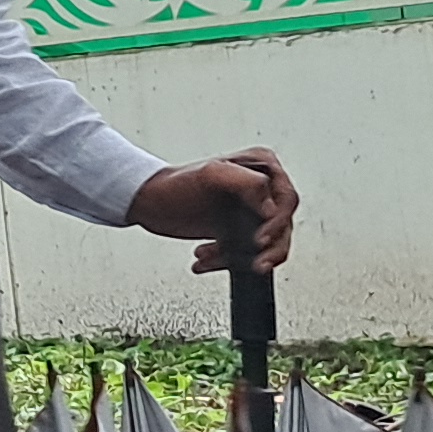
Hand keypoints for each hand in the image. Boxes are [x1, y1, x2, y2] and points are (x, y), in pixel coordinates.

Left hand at [128, 147, 297, 272]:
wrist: (146, 201)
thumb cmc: (174, 184)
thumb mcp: (212, 175)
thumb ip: (248, 184)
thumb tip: (272, 208)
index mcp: (262, 167)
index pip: (286, 200)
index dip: (277, 222)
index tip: (261, 239)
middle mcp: (260, 188)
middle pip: (280, 226)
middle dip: (266, 249)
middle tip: (255, 264)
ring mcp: (248, 211)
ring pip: (263, 246)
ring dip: (240, 258)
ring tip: (214, 260)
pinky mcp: (236, 230)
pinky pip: (243, 254)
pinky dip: (225, 261)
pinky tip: (202, 259)